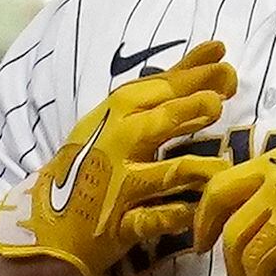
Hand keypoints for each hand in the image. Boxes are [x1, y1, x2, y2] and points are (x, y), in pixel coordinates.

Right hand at [0, 42, 232, 275]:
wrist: (50, 220)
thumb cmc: (95, 160)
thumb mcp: (121, 116)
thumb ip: (169, 86)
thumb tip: (216, 51)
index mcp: (115, 115)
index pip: (157, 89)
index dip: (193, 76)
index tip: (225, 65)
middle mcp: (115, 146)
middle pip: (156, 123)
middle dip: (187, 110)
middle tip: (217, 104)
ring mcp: (118, 188)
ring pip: (159, 174)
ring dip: (189, 169)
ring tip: (219, 166)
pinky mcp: (120, 225)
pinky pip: (149, 220)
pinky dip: (170, 217)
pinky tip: (192, 212)